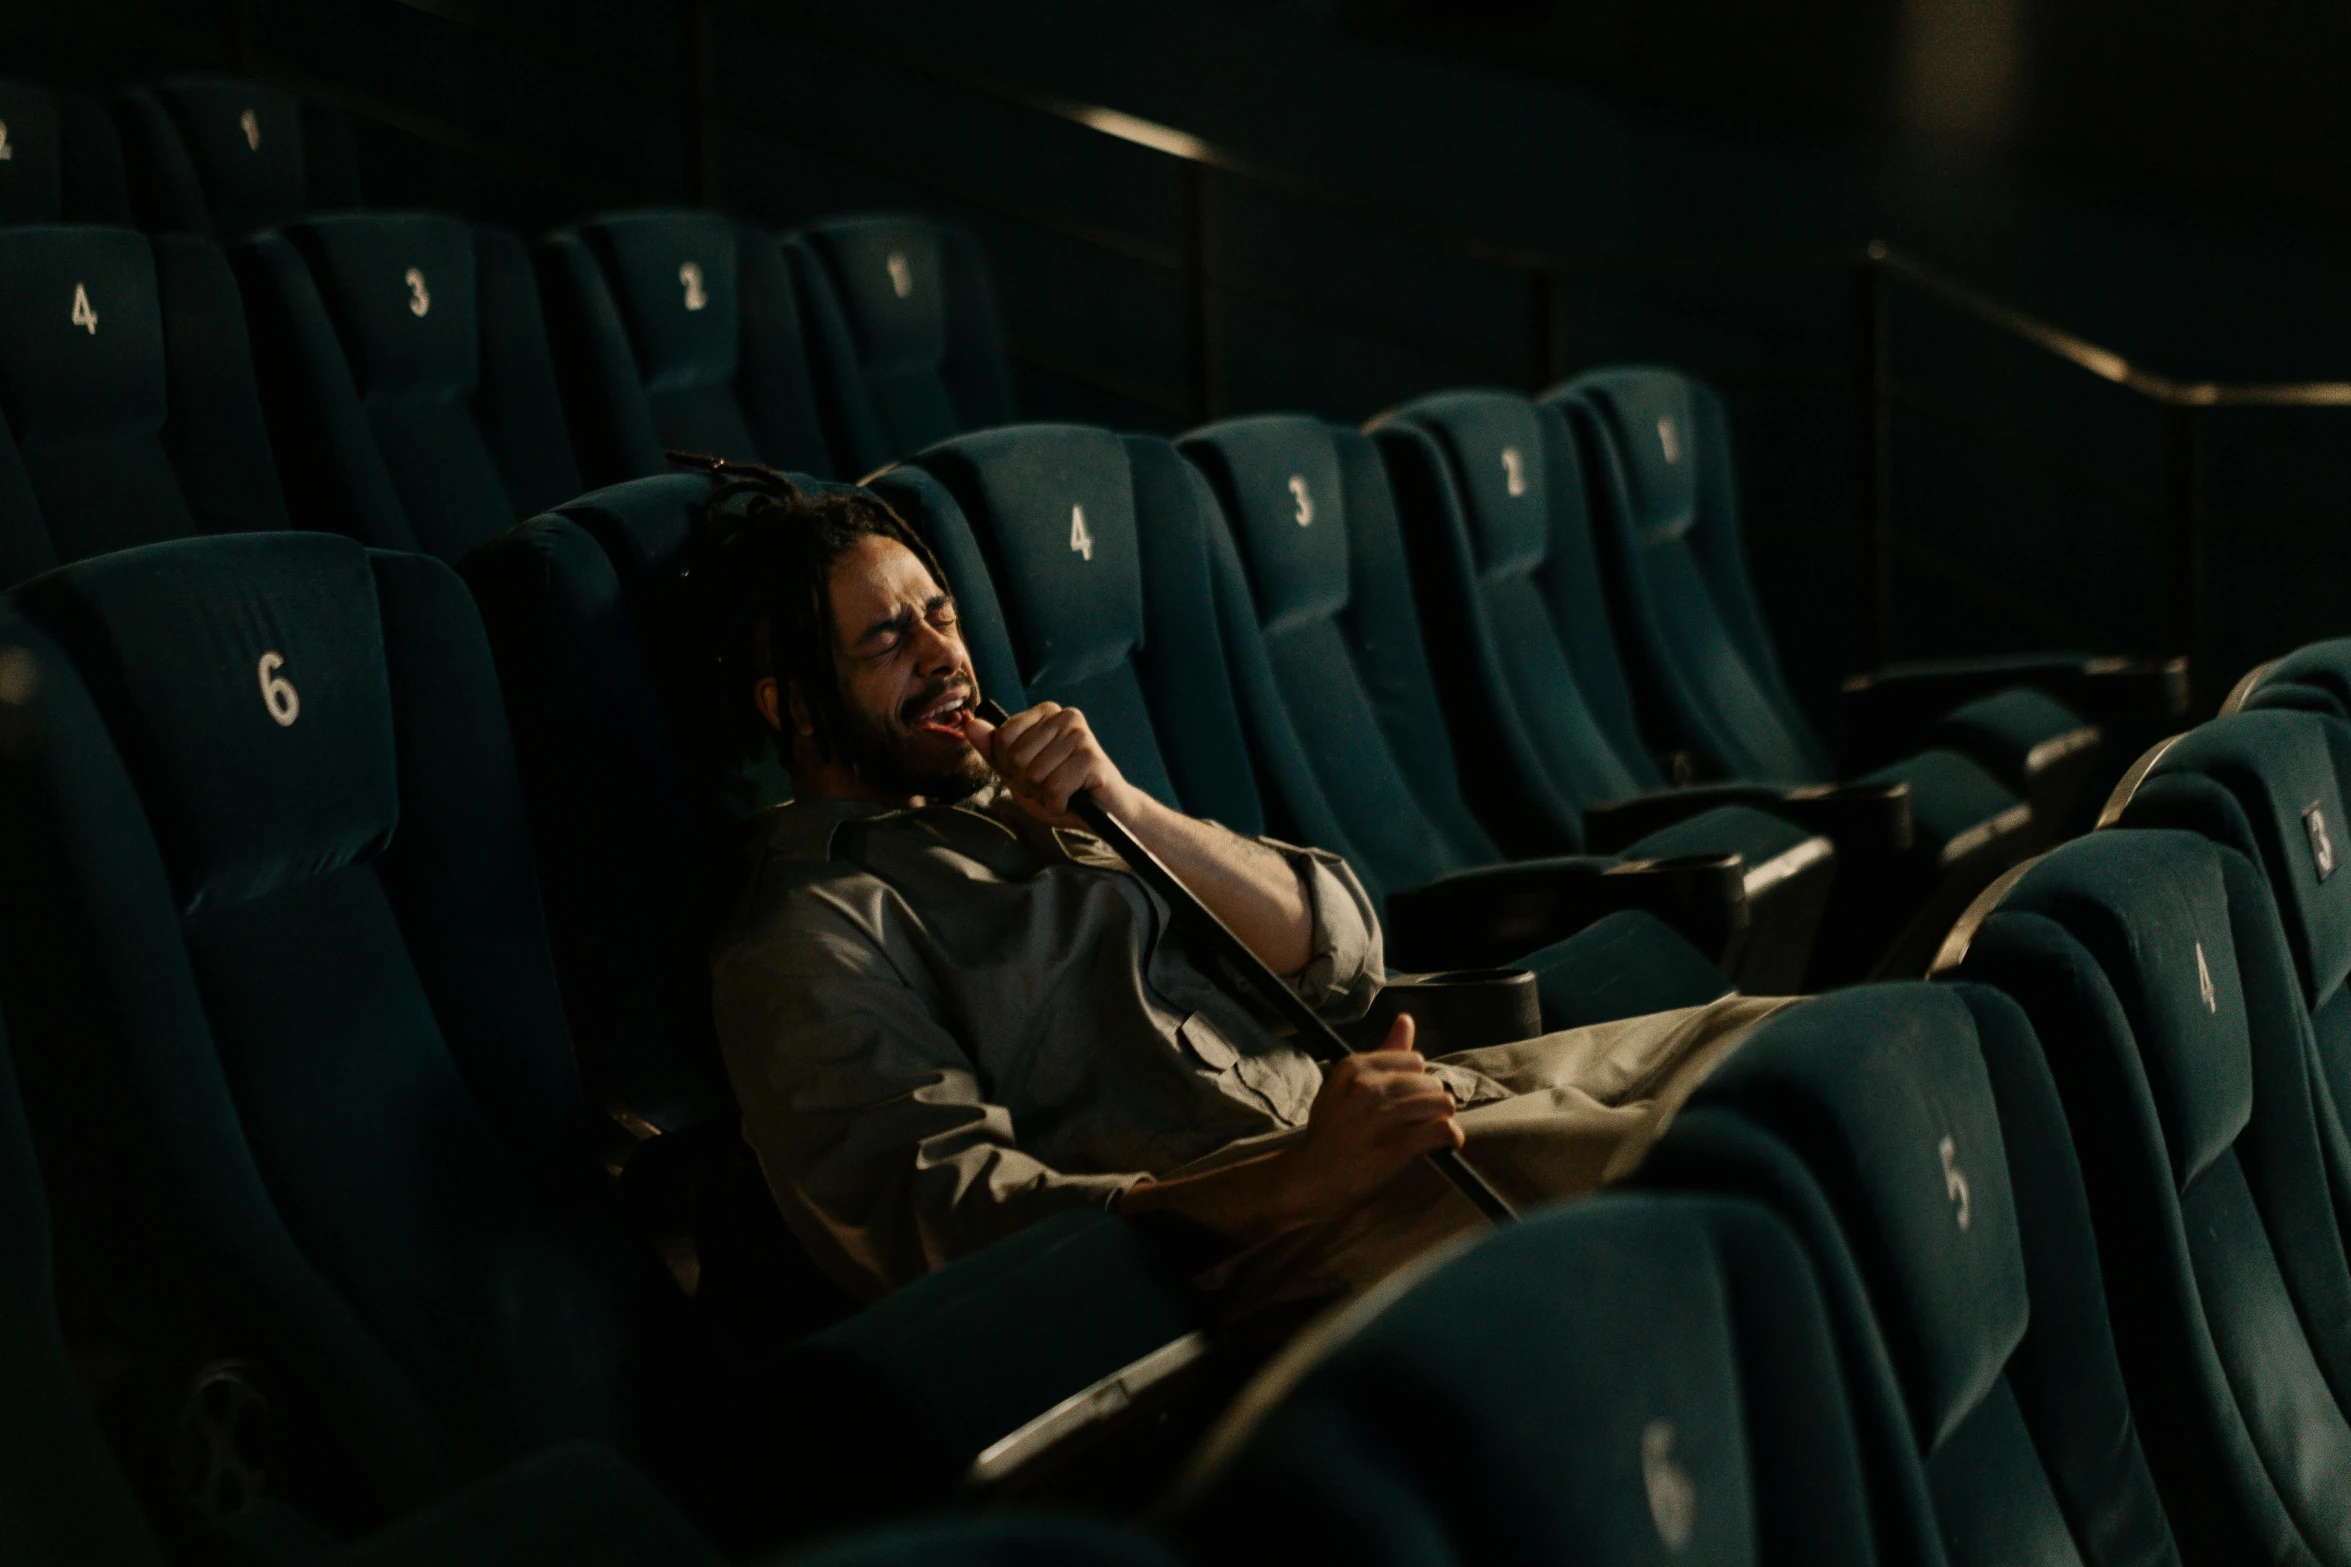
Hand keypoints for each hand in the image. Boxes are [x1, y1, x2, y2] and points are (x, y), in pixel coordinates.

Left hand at [965, 701, 1140, 825]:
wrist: (1104, 814)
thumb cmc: (1061, 791)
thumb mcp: (1018, 772)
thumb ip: (993, 750)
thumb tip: (969, 723)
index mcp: (1047, 712)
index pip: (1002, 737)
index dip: (1010, 767)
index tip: (1033, 774)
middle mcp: (1066, 716)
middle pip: (1016, 757)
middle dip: (1027, 783)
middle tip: (1051, 786)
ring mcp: (1081, 735)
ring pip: (1034, 774)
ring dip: (1044, 796)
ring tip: (1064, 793)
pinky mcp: (1093, 759)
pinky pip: (1054, 789)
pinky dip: (1059, 805)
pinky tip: (1074, 800)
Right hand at [1270, 1015, 1460, 1227]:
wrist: (1310, 1179)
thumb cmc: (1332, 1132)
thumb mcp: (1345, 1086)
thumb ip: (1382, 1054)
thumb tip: (1406, 1019)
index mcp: (1354, 1067)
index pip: (1415, 1061)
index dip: (1416, 1083)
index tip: (1407, 1103)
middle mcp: (1366, 1087)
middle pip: (1431, 1082)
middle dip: (1431, 1103)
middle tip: (1419, 1123)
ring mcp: (1380, 1117)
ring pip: (1442, 1104)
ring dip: (1442, 1121)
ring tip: (1429, 1134)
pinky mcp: (1395, 1147)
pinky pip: (1443, 1130)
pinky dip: (1450, 1139)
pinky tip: (1443, 1146)